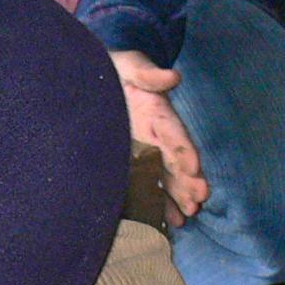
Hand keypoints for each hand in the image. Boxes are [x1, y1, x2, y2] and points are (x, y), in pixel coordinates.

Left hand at [110, 49, 209, 226]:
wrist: (85, 81)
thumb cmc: (111, 70)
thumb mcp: (128, 65)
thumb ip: (147, 73)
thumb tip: (174, 77)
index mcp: (156, 112)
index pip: (174, 132)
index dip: (184, 149)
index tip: (194, 168)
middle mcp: (156, 134)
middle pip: (175, 159)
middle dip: (188, 180)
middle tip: (199, 199)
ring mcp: (146, 149)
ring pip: (167, 175)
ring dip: (179, 195)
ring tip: (191, 213)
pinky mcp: (133, 161)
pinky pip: (150, 183)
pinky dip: (162, 201)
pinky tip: (173, 219)